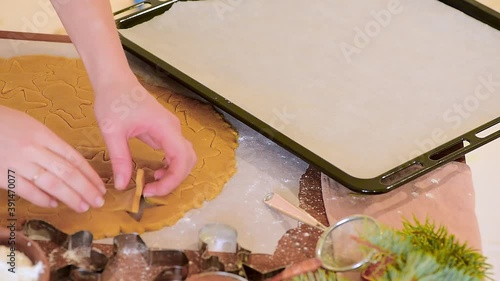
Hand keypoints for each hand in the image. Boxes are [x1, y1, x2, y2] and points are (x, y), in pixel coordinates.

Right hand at [0, 106, 105, 211]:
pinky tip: (54, 204)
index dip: (90, 175)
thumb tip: (70, 164)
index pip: (74, 158)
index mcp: (44, 135)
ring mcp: (17, 162)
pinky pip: (25, 189)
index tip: (101, 187)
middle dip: (86, 189)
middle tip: (98, 201)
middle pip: (67, 172)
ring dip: (70, 197)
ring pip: (51, 182)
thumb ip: (50, 143)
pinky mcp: (1, 174)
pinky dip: (41, 198)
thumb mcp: (31, 125)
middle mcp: (34, 149)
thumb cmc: (3, 122)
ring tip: (83, 206)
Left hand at [93, 74, 196, 196]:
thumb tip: (123, 185)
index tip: (150, 190)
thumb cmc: (113, 99)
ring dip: (173, 174)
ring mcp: (171, 130)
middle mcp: (173, 129)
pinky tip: (155, 173)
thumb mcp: (112, 131)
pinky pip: (176, 153)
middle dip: (173, 180)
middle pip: (188, 160)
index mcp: (164, 127)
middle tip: (150, 190)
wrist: (115, 80)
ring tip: (152, 184)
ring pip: (185, 158)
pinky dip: (170, 167)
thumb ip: (120, 158)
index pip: (181, 158)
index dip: (171, 180)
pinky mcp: (165, 132)